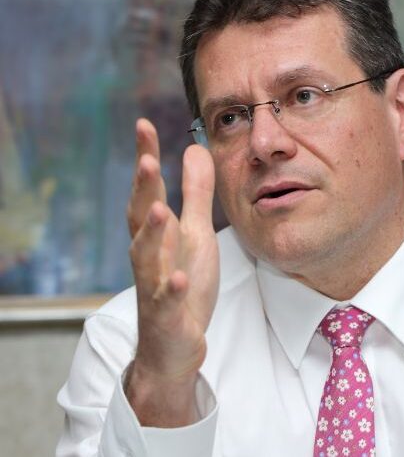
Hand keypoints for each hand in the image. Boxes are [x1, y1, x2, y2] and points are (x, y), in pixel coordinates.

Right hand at [125, 118, 218, 426]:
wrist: (174, 345)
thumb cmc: (183, 284)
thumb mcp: (195, 233)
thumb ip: (195, 193)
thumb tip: (193, 147)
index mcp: (158, 234)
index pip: (148, 190)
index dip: (146, 158)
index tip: (144, 124)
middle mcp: (150, 256)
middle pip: (141, 218)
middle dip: (142, 189)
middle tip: (146, 159)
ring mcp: (156, 286)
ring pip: (146, 258)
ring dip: (151, 234)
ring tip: (159, 209)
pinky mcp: (168, 316)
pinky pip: (168, 301)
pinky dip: (171, 289)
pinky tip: (178, 278)